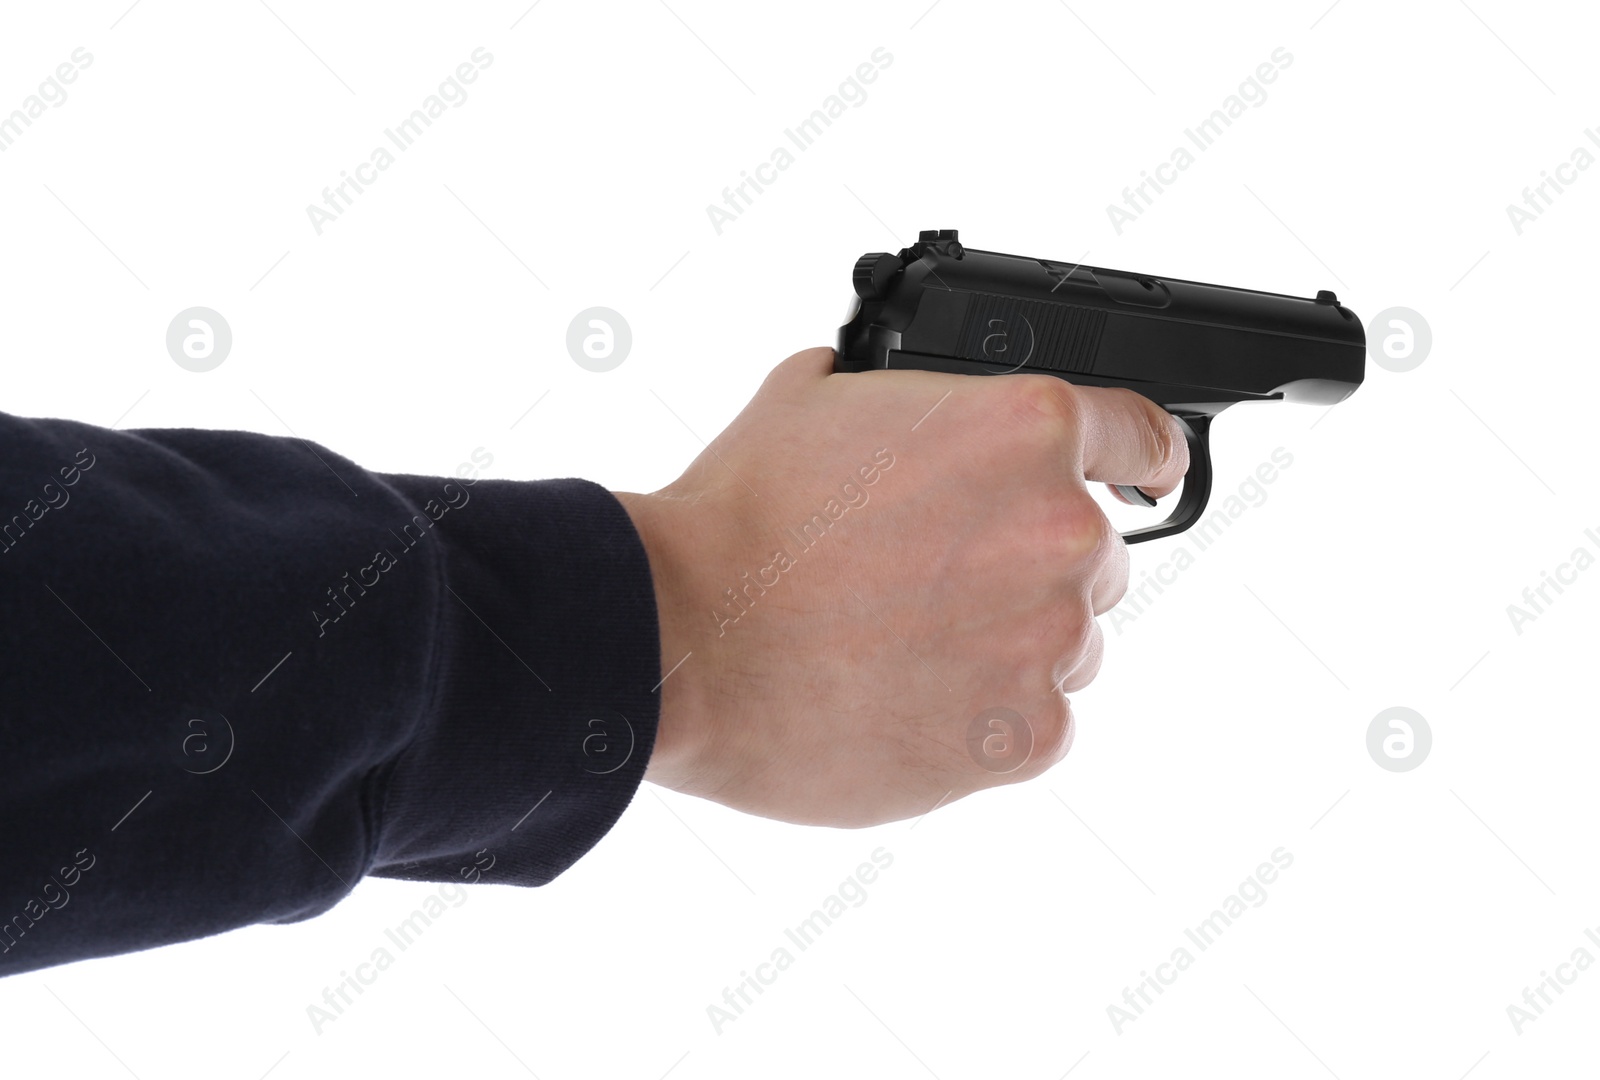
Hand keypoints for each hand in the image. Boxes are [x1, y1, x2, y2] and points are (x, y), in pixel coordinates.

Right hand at [615, 347, 1187, 826]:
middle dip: (1030, 564)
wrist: (683, 641)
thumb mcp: (808, 401)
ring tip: (906, 650)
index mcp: (1026, 429)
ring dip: (1012, 644)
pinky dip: (990, 719)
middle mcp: (1059, 530)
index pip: (1143, 439)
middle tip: (935, 582)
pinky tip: (911, 703)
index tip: (1138, 480)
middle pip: (1096, 553)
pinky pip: (1040, 724)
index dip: (1135, 460)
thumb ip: (889, 394)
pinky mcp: (1024, 736)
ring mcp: (1049, 638)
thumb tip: (878, 391)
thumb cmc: (736, 521)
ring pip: (1071, 643)